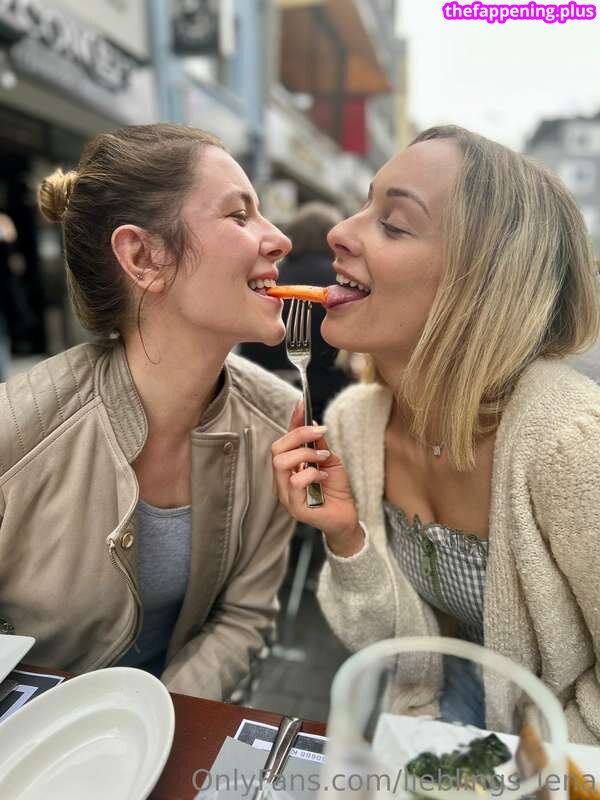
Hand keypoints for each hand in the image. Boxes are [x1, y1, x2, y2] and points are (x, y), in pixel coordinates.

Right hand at [272, 402, 364, 556]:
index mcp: (289, 468)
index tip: (302, 404)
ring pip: (281, 464)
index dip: (292, 422)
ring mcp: (285, 495)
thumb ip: (318, 444)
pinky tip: (323, 478)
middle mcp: (282, 480)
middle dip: (299, 437)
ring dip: (306, 456)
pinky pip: (294, 483)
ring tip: (323, 460)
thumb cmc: (336, 490)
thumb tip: (311, 422)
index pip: (283, 440)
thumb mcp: (329, 460)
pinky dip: (311, 475)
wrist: (348, 516)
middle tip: (320, 435)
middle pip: (276, 450)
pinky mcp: (294, 508)